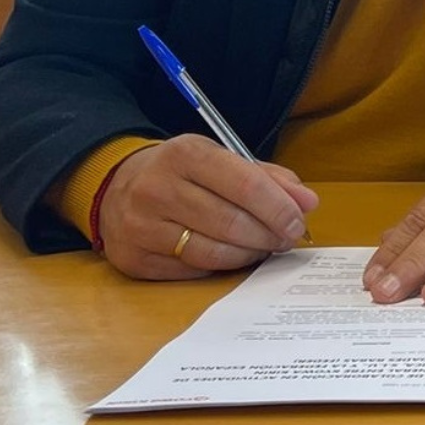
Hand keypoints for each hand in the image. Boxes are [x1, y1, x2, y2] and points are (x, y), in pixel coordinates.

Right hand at [96, 136, 317, 280]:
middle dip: (268, 235)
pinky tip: (230, 256)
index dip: (279, 207)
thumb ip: (267, 178)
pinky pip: (191, 270)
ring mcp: (141, 225)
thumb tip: (307, 201)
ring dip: (248, 254)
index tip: (298, 221)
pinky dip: (219, 266)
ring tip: (262, 248)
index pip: (244, 184)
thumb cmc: (181, 173)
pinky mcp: (134, 257)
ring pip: (212, 252)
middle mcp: (157, 188)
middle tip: (285, 239)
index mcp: (185, 154)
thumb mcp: (219, 160)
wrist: (116, 187)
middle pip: (230, 222)